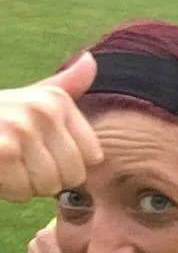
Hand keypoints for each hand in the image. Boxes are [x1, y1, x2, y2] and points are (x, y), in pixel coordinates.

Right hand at [0, 53, 103, 202]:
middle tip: (22, 160)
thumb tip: (89, 61)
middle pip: (73, 175)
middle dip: (48, 179)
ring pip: (48, 186)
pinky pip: (23, 192)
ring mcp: (21, 128)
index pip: (93, 157)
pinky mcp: (3, 150)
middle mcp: (42, 109)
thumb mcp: (32, 97)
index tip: (42, 150)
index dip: (68, 164)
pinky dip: (8, 190)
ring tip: (8, 164)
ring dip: (27, 186)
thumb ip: (65, 85)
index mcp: (57, 100)